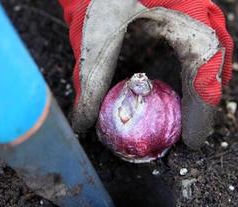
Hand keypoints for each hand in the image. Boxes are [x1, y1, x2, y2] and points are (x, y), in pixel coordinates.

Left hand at [59, 0, 233, 148]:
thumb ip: (89, 82)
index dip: (202, 104)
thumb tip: (84, 123)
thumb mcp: (91, 40)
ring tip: (191, 110)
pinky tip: (177, 80)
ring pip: (207, 46)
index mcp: (182, 9)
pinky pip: (192, 39)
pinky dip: (188, 64)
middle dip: (205, 95)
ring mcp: (187, 6)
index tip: (193, 138)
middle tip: (192, 128)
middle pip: (212, 55)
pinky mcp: (176, 9)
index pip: (204, 60)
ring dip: (200, 79)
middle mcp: (192, 6)